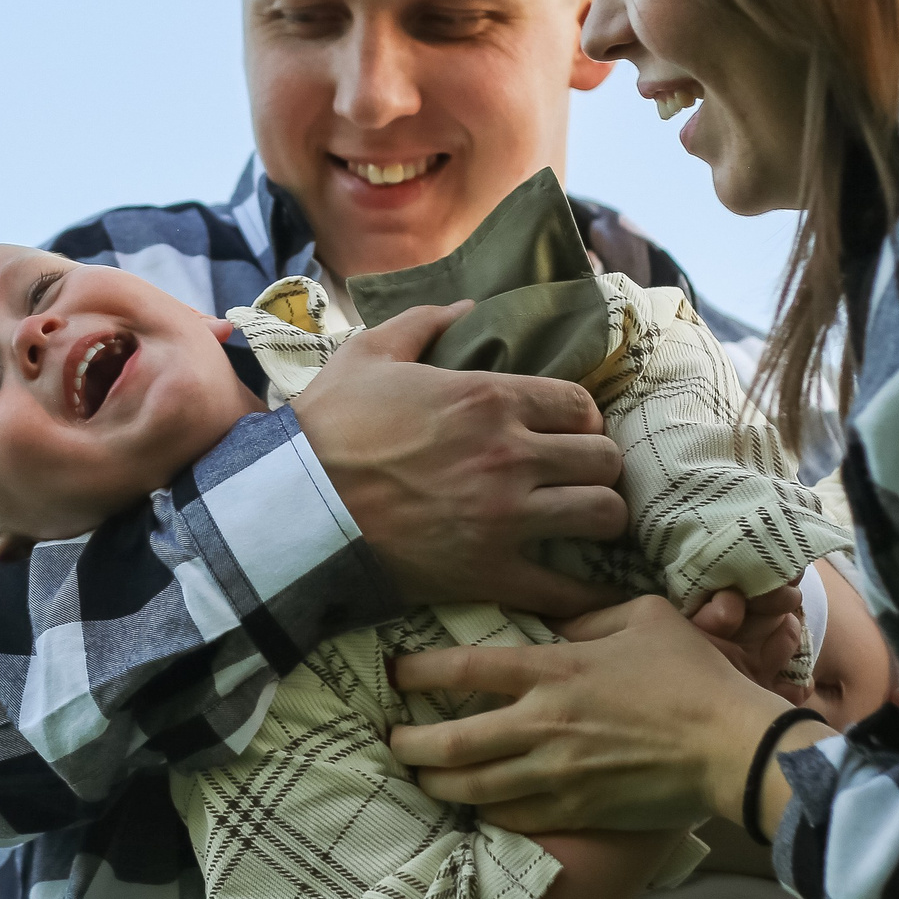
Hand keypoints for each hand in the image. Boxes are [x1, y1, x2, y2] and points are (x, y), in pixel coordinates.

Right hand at [290, 301, 626, 618]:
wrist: (295, 507)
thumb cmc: (329, 427)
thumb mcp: (368, 353)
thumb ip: (424, 323)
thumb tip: (468, 307)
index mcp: (490, 398)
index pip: (581, 404)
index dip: (580, 417)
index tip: (565, 430)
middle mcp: (512, 456)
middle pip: (604, 459)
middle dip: (596, 464)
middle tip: (576, 473)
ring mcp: (506, 518)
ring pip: (603, 513)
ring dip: (598, 514)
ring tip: (581, 518)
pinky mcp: (490, 572)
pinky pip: (566, 588)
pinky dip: (586, 590)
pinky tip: (593, 587)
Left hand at [387, 593, 820, 833]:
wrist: (730, 746)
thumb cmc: (691, 675)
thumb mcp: (643, 618)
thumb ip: (590, 619)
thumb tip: (560, 629)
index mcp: (554, 671)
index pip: (466, 667)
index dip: (420, 670)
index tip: (395, 673)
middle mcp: (542, 725)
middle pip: (451, 742)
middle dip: (409, 744)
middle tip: (391, 739)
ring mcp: (556, 775)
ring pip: (472, 789)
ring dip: (436, 784)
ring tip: (419, 777)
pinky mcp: (575, 811)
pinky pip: (512, 818)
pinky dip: (486, 812)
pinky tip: (477, 806)